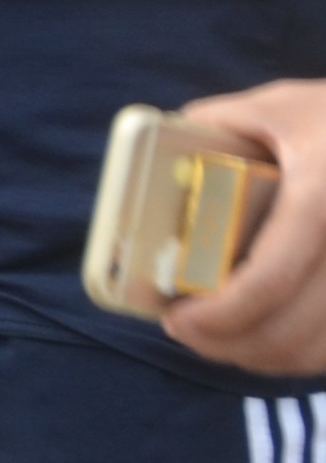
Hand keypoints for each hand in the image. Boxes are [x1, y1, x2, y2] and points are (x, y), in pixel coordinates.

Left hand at [162, 82, 325, 377]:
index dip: (218, 316)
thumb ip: (212, 126)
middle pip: (292, 330)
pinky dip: (303, 354)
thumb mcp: (275, 106)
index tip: (177, 319)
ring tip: (221, 338)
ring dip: (264, 356)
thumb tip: (152, 158)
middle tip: (187, 331)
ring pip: (320, 350)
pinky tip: (269, 337)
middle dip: (229, 344)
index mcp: (321, 196)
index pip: (268, 281)